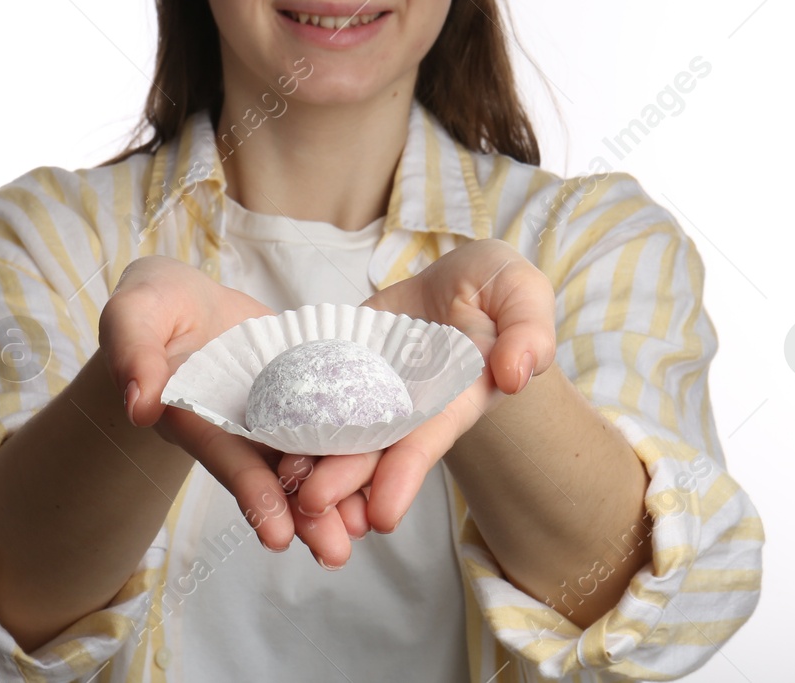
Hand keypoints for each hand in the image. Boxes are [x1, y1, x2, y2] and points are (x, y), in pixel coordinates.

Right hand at [98, 256, 371, 562]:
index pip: (223, 457)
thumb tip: (140, 404)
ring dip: (334, 497)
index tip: (275, 533)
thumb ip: (133, 353)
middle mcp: (234, 426)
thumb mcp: (132, 315)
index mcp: (192, 415)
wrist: (184, 299)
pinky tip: (386, 471)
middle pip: (270, 474)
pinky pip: (329, 417)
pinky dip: (353, 445)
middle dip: (302, 515)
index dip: (250, 492)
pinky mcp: (300, 389)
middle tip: (334, 553)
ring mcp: (269, 411)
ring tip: (364, 529)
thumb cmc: (149, 305)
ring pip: (305, 457)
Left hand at [276, 239, 556, 550]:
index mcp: (458, 395)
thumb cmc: (496, 288)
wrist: (454, 280)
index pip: (430, 438)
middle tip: (312, 505)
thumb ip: (529, 330)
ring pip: (341, 434)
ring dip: (314, 465)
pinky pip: (314, 397)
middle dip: (347, 479)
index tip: (383, 514)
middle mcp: (411, 406)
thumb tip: (516, 373)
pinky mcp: (341, 369)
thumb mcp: (522, 291)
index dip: (406, 473)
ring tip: (283, 486)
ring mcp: (373, 392)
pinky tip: (265, 438)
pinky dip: (292, 421)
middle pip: (377, 449)